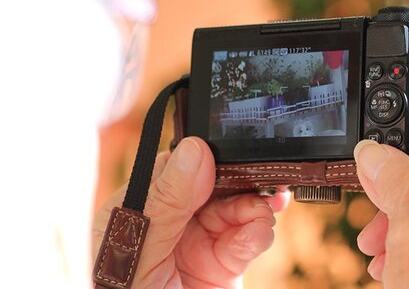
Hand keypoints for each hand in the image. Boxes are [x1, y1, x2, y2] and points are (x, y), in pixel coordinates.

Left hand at [93, 137, 289, 287]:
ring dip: (254, 206)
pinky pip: (249, 236)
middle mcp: (173, 220)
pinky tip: (257, 233)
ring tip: (261, 213)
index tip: (226, 155)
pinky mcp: (225, 262)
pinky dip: (258, 231)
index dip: (205, 159)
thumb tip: (195, 152)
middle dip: (239, 181)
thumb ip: (166, 202)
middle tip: (260, 179)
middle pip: (215, 184)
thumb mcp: (141, 252)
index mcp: (142, 208)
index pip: (177, 168)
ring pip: (238, 206)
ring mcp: (201, 241)